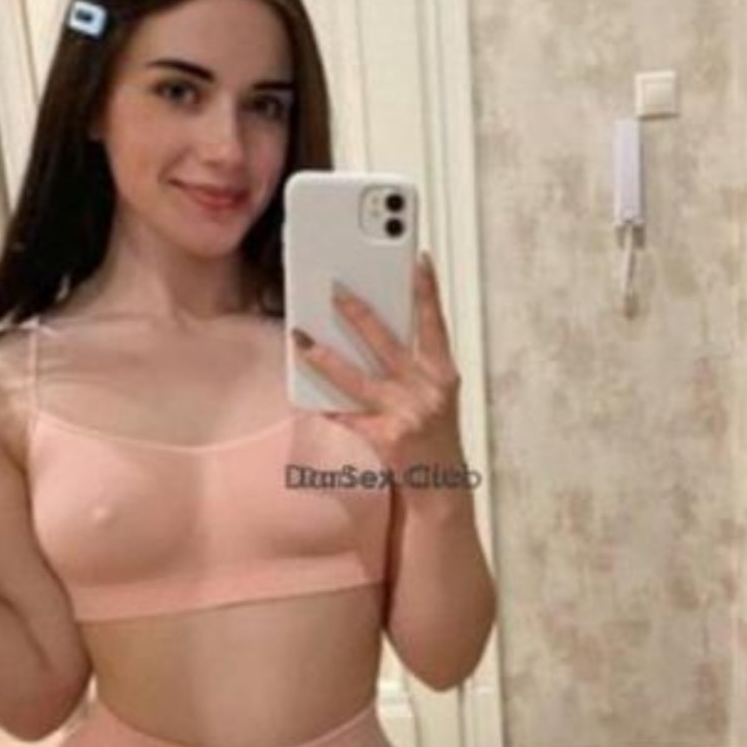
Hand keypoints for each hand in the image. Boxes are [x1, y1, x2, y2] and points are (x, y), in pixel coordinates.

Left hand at [291, 250, 464, 475]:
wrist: (440, 486)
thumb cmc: (436, 436)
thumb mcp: (436, 396)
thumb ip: (415, 366)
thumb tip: (376, 332)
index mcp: (444, 374)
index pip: (435, 324)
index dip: (428, 291)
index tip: (418, 260)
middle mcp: (428, 390)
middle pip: (387, 343)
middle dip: (359, 313)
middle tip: (335, 290)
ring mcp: (407, 414)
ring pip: (357, 378)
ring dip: (325, 357)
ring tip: (302, 338)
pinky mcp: (387, 437)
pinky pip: (347, 416)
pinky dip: (327, 406)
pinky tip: (307, 396)